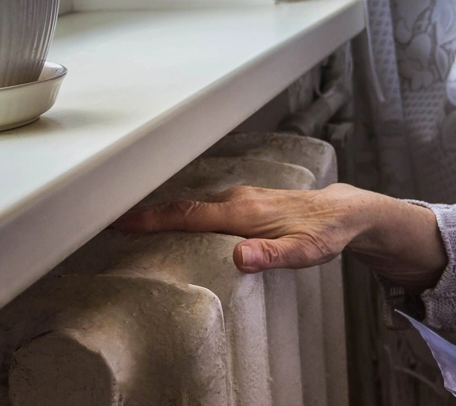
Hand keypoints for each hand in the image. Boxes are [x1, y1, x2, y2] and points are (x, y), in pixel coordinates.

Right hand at [113, 183, 447, 288]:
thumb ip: (271, 255)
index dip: (151, 219)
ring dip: (164, 212)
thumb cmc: (324, 233)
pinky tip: (176, 222)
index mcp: (242, 213)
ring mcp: (241, 198)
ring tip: (132, 223)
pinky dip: (184, 212)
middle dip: (147, 213)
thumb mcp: (303, 252)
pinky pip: (206, 206)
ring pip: (193, 204)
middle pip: (183, 207)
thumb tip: (238, 258)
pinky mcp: (246, 201)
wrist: (346, 212)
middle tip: (109, 222)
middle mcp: (237, 200)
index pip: (187, 216)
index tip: (117, 220)